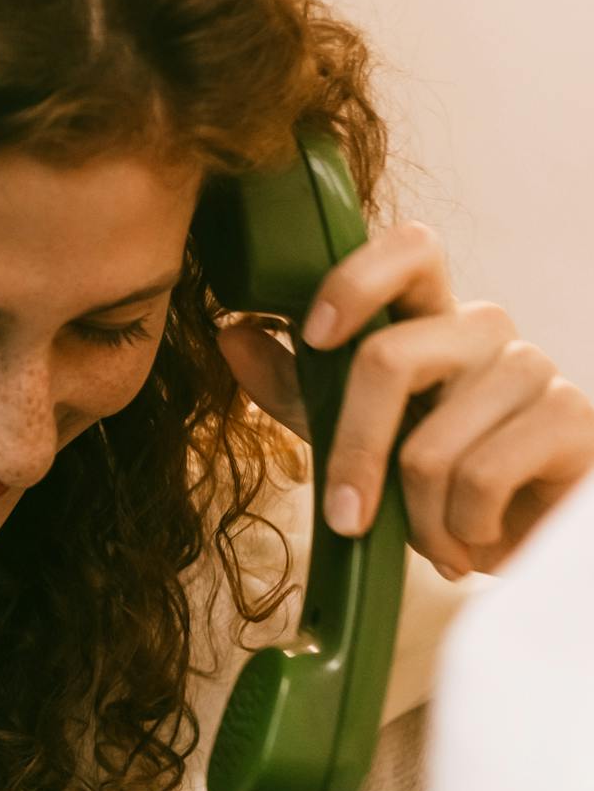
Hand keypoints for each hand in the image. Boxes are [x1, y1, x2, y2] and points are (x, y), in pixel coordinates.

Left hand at [218, 222, 593, 578]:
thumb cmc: (436, 481)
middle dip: (353, 450)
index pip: (410, 248)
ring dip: (417, 516)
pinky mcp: (573, 418)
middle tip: (345, 517)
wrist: (528, 542)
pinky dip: (460, 529)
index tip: (314, 335)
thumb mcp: (352, 430)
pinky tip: (472, 542)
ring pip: (429, 445)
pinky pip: (481, 476)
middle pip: (389, 357)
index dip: (355, 280)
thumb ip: (297, 384)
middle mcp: (483, 330)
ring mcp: (532, 368)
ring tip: (434, 539)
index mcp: (429, 318)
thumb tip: (231, 333)